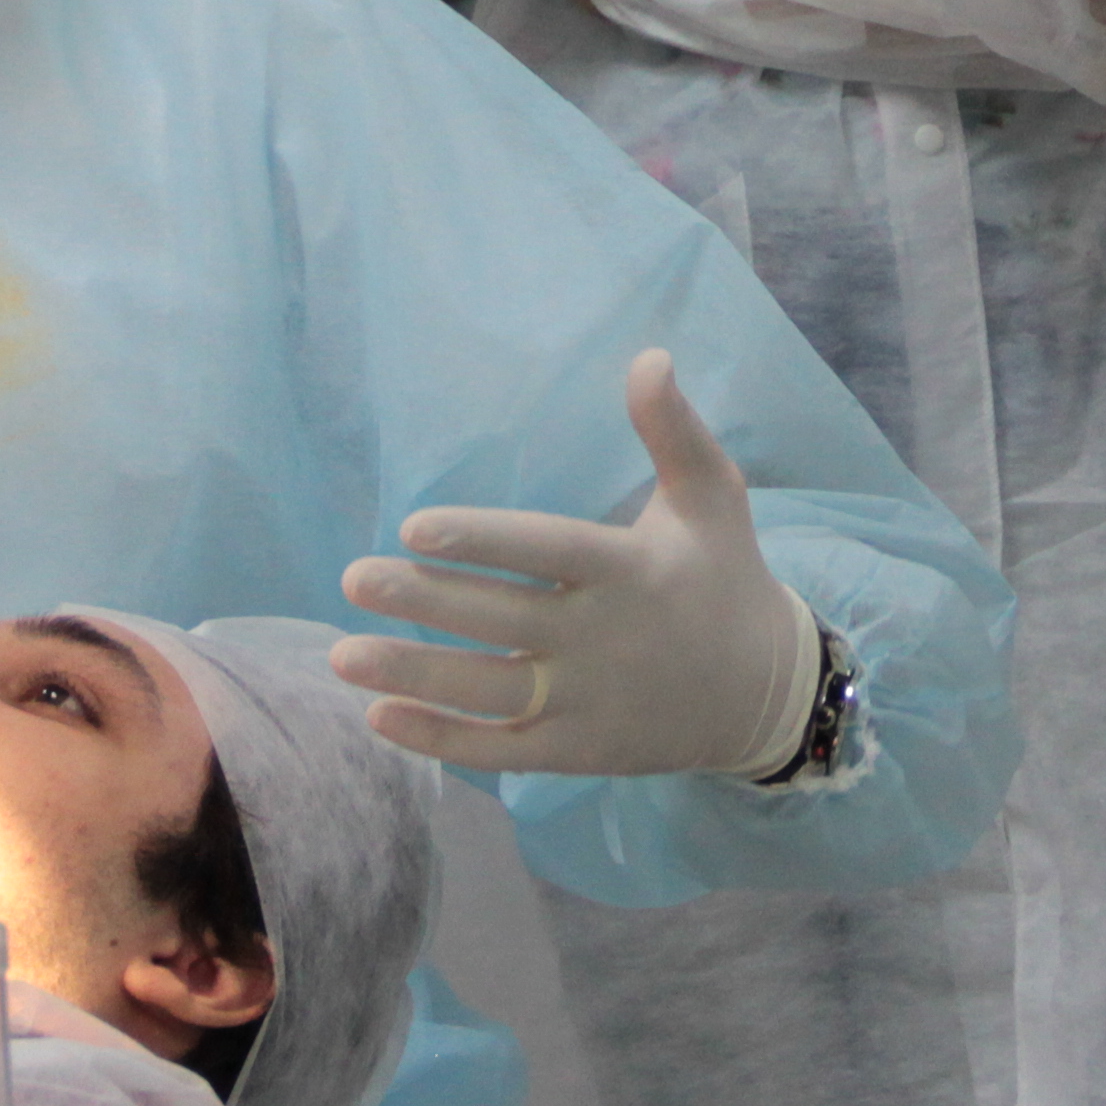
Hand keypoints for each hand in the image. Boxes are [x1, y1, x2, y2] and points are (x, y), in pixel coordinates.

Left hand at [335, 350, 825, 779]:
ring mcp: (587, 701)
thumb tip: (648, 356)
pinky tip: (380, 716)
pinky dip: (442, 740)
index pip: (549, 551)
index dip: (484, 540)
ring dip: (415, 674)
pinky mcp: (576, 750)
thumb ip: (673, 430)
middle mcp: (605, 638)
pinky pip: (500, 749)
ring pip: (489, 690)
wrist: (764, 693)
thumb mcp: (715, 496)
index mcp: (632, 570)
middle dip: (424, 601)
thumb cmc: (724, 576)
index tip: (416, 526)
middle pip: (502, 620)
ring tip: (342, 654)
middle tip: (352, 579)